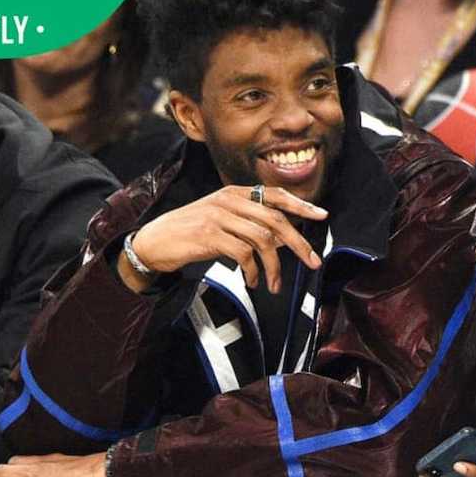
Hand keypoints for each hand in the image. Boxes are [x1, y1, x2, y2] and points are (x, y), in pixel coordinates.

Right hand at [119, 185, 327, 292]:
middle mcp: (229, 200)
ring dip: (274, 267)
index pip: (275, 195)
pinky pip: (244, 254)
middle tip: (312, 262)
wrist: (154, 241)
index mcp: (235, 192)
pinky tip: (252, 281)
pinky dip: (253, 271)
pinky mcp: (210, 235)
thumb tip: (283, 237)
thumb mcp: (222, 219)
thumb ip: (250, 222)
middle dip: (299, 243)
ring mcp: (219, 216)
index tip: (321, 216)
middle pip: (276, 219)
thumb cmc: (191, 233)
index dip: (301, 205)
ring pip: (263, 240)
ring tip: (274, 284)